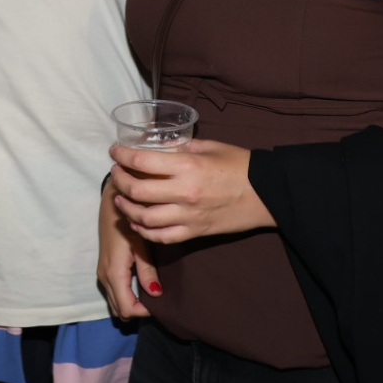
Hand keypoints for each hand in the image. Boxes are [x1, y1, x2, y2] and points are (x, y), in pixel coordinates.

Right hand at [97, 179, 157, 319]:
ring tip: (151, 295)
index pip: (127, 308)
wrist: (113, 202)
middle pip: (119, 310)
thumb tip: (156, 294)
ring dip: (132, 303)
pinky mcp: (103, 268)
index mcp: (114, 273)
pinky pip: (113, 293)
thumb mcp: (141, 244)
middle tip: (157, 302)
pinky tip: (140, 286)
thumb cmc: (128, 220)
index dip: (144, 312)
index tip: (161, 304)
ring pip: (115, 303)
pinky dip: (126, 296)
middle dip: (138, 311)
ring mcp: (101, 273)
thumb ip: (147, 270)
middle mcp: (104, 277)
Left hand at [109, 139, 273, 244]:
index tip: (115, 152)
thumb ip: (182, 147)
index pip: (142, 162)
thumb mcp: (210, 147)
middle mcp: (185, 193)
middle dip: (119, 181)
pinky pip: (162, 236)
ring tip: (121, 199)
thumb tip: (159, 145)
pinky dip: (144, 231)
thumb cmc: (240, 165)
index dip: (121, 156)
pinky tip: (136, 222)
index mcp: (188, 167)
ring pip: (144, 218)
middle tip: (116, 173)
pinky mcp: (195, 232)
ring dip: (126, 208)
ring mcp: (189, 216)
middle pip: (137, 191)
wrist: (267, 194)